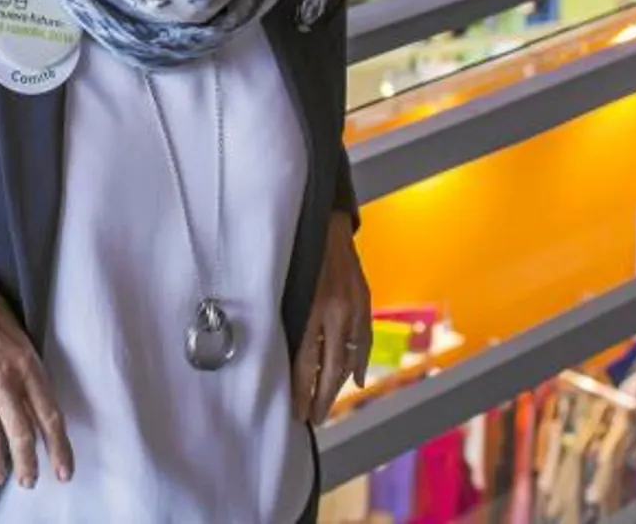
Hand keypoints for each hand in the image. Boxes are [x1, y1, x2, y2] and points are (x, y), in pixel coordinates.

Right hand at [0, 242, 72, 488]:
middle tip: (29, 480)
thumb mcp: (18, 331)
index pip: (49, 415)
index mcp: (25, 362)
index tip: (63, 470)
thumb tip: (33, 402)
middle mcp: (1, 378)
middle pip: (20, 434)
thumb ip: (26, 368)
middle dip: (27, 463)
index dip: (58, 448)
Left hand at [292, 211, 371, 424]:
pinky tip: (356, 379)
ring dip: (337, 386)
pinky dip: (360, 362)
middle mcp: (334, 310)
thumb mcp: (280, 282)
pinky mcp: (363, 300)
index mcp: (309, 306)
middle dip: (319, 398)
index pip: (305, 362)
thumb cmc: (292, 247)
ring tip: (327, 405)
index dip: (300, 390)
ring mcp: (353, 306)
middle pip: (328, 368)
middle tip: (311, 419)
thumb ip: (280, 315)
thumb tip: (272, 351)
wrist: (324, 216)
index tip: (295, 411)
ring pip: (348, 358)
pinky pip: (364, 339)